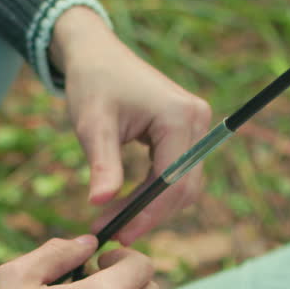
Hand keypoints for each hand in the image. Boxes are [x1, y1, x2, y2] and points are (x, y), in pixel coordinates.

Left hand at [50, 7, 211, 244]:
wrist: (96, 55)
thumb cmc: (93, 84)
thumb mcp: (93, 126)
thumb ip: (102, 165)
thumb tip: (99, 204)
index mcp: (178, 116)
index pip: (173, 181)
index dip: (147, 213)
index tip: (117, 233)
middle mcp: (197, 120)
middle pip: (184, 187)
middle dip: (149, 214)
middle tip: (113, 232)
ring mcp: (195, 125)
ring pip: (183, 184)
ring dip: (152, 207)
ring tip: (115, 220)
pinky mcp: (186, 131)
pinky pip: (177, 173)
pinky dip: (154, 192)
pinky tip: (126, 204)